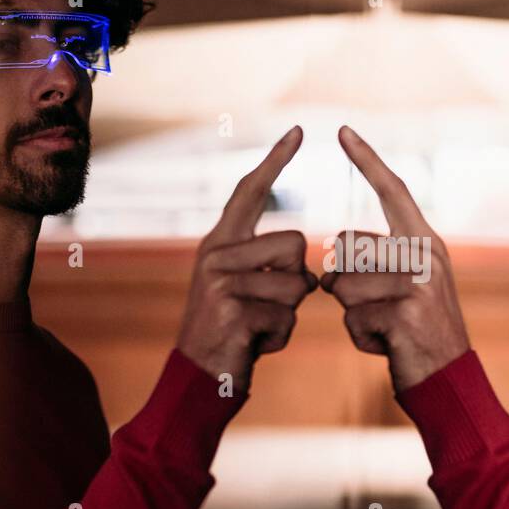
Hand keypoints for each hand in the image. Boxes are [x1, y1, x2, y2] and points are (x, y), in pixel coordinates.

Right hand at [177, 126, 316, 392]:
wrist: (199, 378)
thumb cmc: (233, 333)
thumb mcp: (245, 289)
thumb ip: (266, 265)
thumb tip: (308, 267)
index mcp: (219, 243)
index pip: (251, 191)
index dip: (276, 160)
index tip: (300, 130)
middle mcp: (214, 253)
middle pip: (294, 243)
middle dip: (296, 281)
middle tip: (265, 306)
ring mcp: (220, 280)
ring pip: (296, 283)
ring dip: (289, 313)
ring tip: (258, 326)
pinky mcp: (231, 309)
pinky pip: (285, 315)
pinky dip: (280, 337)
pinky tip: (253, 344)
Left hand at [321, 125, 469, 391]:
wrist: (450, 383)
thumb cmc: (416, 336)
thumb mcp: (406, 289)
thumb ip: (380, 264)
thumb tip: (333, 260)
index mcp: (427, 242)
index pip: (392, 190)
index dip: (366, 160)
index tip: (342, 129)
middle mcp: (427, 254)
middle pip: (347, 246)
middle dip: (343, 282)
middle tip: (373, 307)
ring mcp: (418, 282)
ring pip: (344, 284)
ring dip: (351, 314)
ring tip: (384, 328)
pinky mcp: (406, 312)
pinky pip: (353, 318)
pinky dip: (361, 338)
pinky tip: (388, 346)